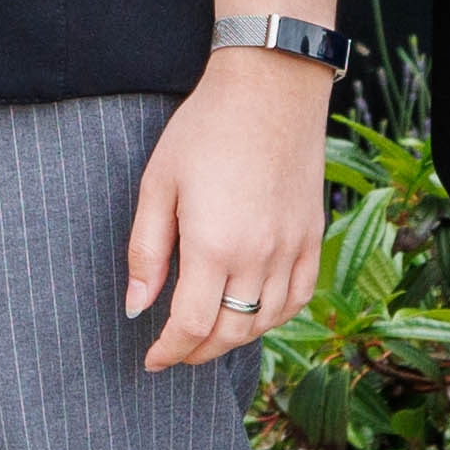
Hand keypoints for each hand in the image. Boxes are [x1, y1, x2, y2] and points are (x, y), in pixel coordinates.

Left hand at [124, 50, 333, 371]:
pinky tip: (254, 314)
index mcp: (215, 245)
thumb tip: (136, 307)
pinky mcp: (314, 236)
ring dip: (235, 338)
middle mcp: (260, 255)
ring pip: (266, 320)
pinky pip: (300, 297)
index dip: (170, 350)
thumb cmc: (204, 130)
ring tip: (207, 336)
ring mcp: (293, 248)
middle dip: (198, 351)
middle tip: (174, 353)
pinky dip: (275, 316)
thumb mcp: (158, 185)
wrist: (270, 89)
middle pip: (231, 332)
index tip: (152, 360)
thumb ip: (146, 252)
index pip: (192, 324)